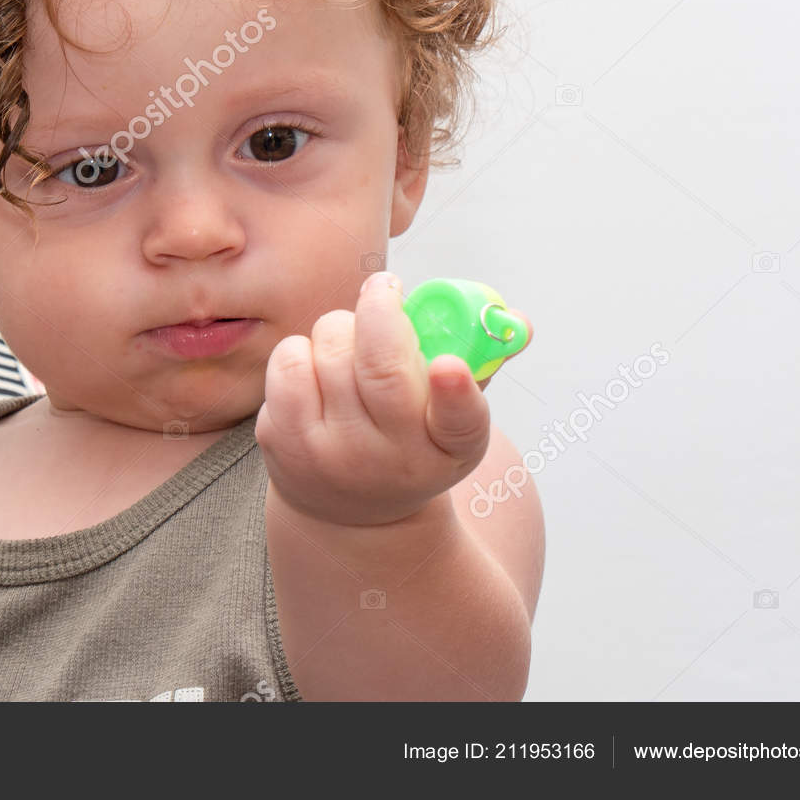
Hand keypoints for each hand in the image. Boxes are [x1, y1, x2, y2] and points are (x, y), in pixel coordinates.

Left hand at [255, 271, 532, 527]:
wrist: (348, 509)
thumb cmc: (411, 438)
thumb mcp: (455, 418)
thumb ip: (483, 360)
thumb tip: (517, 321)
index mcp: (447, 449)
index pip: (459, 425)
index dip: (455, 393)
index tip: (450, 366)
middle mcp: (389, 459)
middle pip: (381, 368)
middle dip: (380, 310)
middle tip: (386, 290)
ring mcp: (330, 455)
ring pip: (329, 347)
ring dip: (340, 328)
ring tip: (350, 347)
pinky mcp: (281, 442)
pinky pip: (289, 359)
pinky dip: (302, 348)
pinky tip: (315, 369)